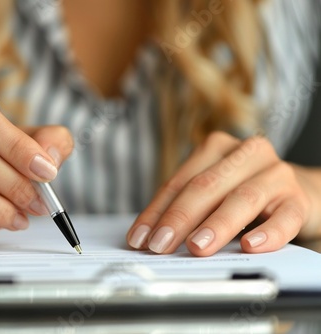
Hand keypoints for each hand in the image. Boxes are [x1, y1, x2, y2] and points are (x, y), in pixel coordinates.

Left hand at [127, 131, 319, 255]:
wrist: (301, 192)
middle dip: (178, 218)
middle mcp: (245, 154)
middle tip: (160, 245)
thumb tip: (151, 238)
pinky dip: (267, 232)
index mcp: (216, 148)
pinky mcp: (299, 198)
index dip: (156, 211)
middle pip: (205, 187)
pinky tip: (250, 245)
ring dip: (216, 225)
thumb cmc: (245, 191)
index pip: (179, 182)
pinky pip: (284, 217)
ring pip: (242, 198)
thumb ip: (186, 208)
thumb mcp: (212, 193)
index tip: (140, 238)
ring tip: (196, 246)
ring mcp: (275, 174)